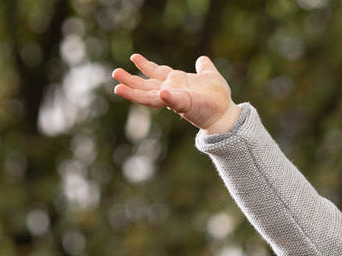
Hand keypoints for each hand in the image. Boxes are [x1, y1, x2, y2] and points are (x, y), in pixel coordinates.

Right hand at [112, 54, 240, 133]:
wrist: (226, 113)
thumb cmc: (218, 97)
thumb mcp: (210, 76)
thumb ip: (204, 68)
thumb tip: (202, 59)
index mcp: (175, 83)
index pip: (156, 73)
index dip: (146, 66)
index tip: (134, 57)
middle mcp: (171, 92)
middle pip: (146, 86)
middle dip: (130, 81)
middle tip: (115, 73)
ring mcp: (176, 99)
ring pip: (150, 97)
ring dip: (135, 94)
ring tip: (118, 88)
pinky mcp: (185, 105)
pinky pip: (174, 101)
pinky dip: (168, 97)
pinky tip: (162, 92)